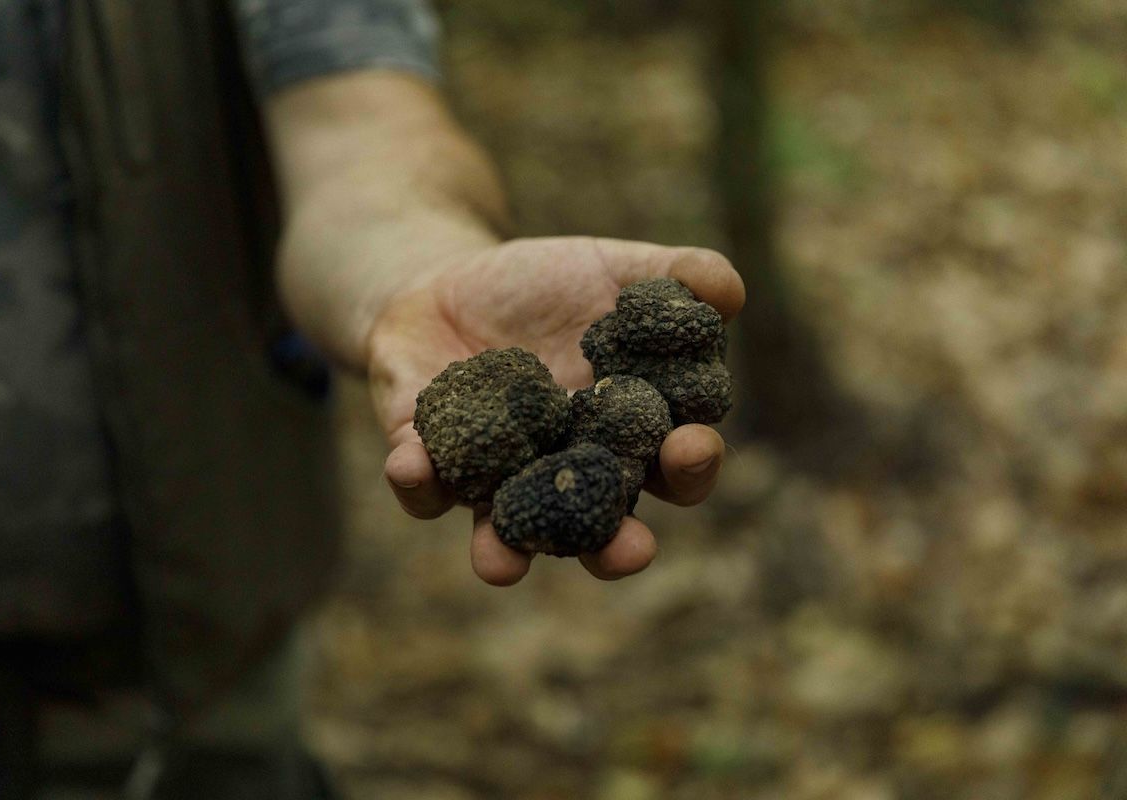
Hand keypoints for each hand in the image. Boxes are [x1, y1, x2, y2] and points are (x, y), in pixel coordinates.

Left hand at [368, 236, 744, 585]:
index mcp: (625, 437)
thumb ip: (674, 276)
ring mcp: (497, 480)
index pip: (672, 464)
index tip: (691, 447)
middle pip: (600, 527)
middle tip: (630, 550)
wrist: (447, 284)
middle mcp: (565, 477)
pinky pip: (424, 487)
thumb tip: (729, 288)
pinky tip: (411, 462)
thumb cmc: (546, 287)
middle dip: (614, 545)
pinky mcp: (431, 463)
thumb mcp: (613, 269)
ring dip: (505, 553)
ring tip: (501, 563)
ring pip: (506, 536)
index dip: (690, 464)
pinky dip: (418, 480)